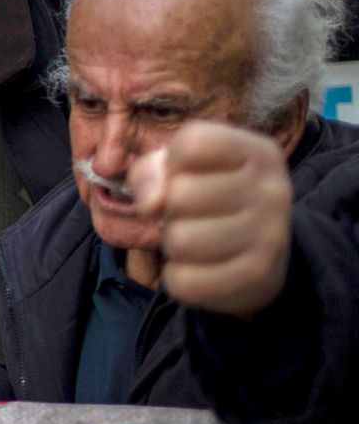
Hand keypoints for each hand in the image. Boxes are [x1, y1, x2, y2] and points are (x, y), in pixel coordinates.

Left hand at [129, 121, 292, 318]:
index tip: (185, 176)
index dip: (170, 164)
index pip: (191, 143)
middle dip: (169, 210)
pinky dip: (179, 277)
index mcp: (257, 152)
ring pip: (180, 240)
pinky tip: (200, 269)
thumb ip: (151, 172)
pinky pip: (185, 280)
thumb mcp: (179, 171)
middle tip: (190, 216)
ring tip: (195, 241)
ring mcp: (271, 234)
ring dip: (173, 245)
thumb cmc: (208, 200)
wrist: (260, 256)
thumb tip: (151, 204)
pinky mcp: (258, 276)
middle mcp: (273, 189)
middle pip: (180, 194)